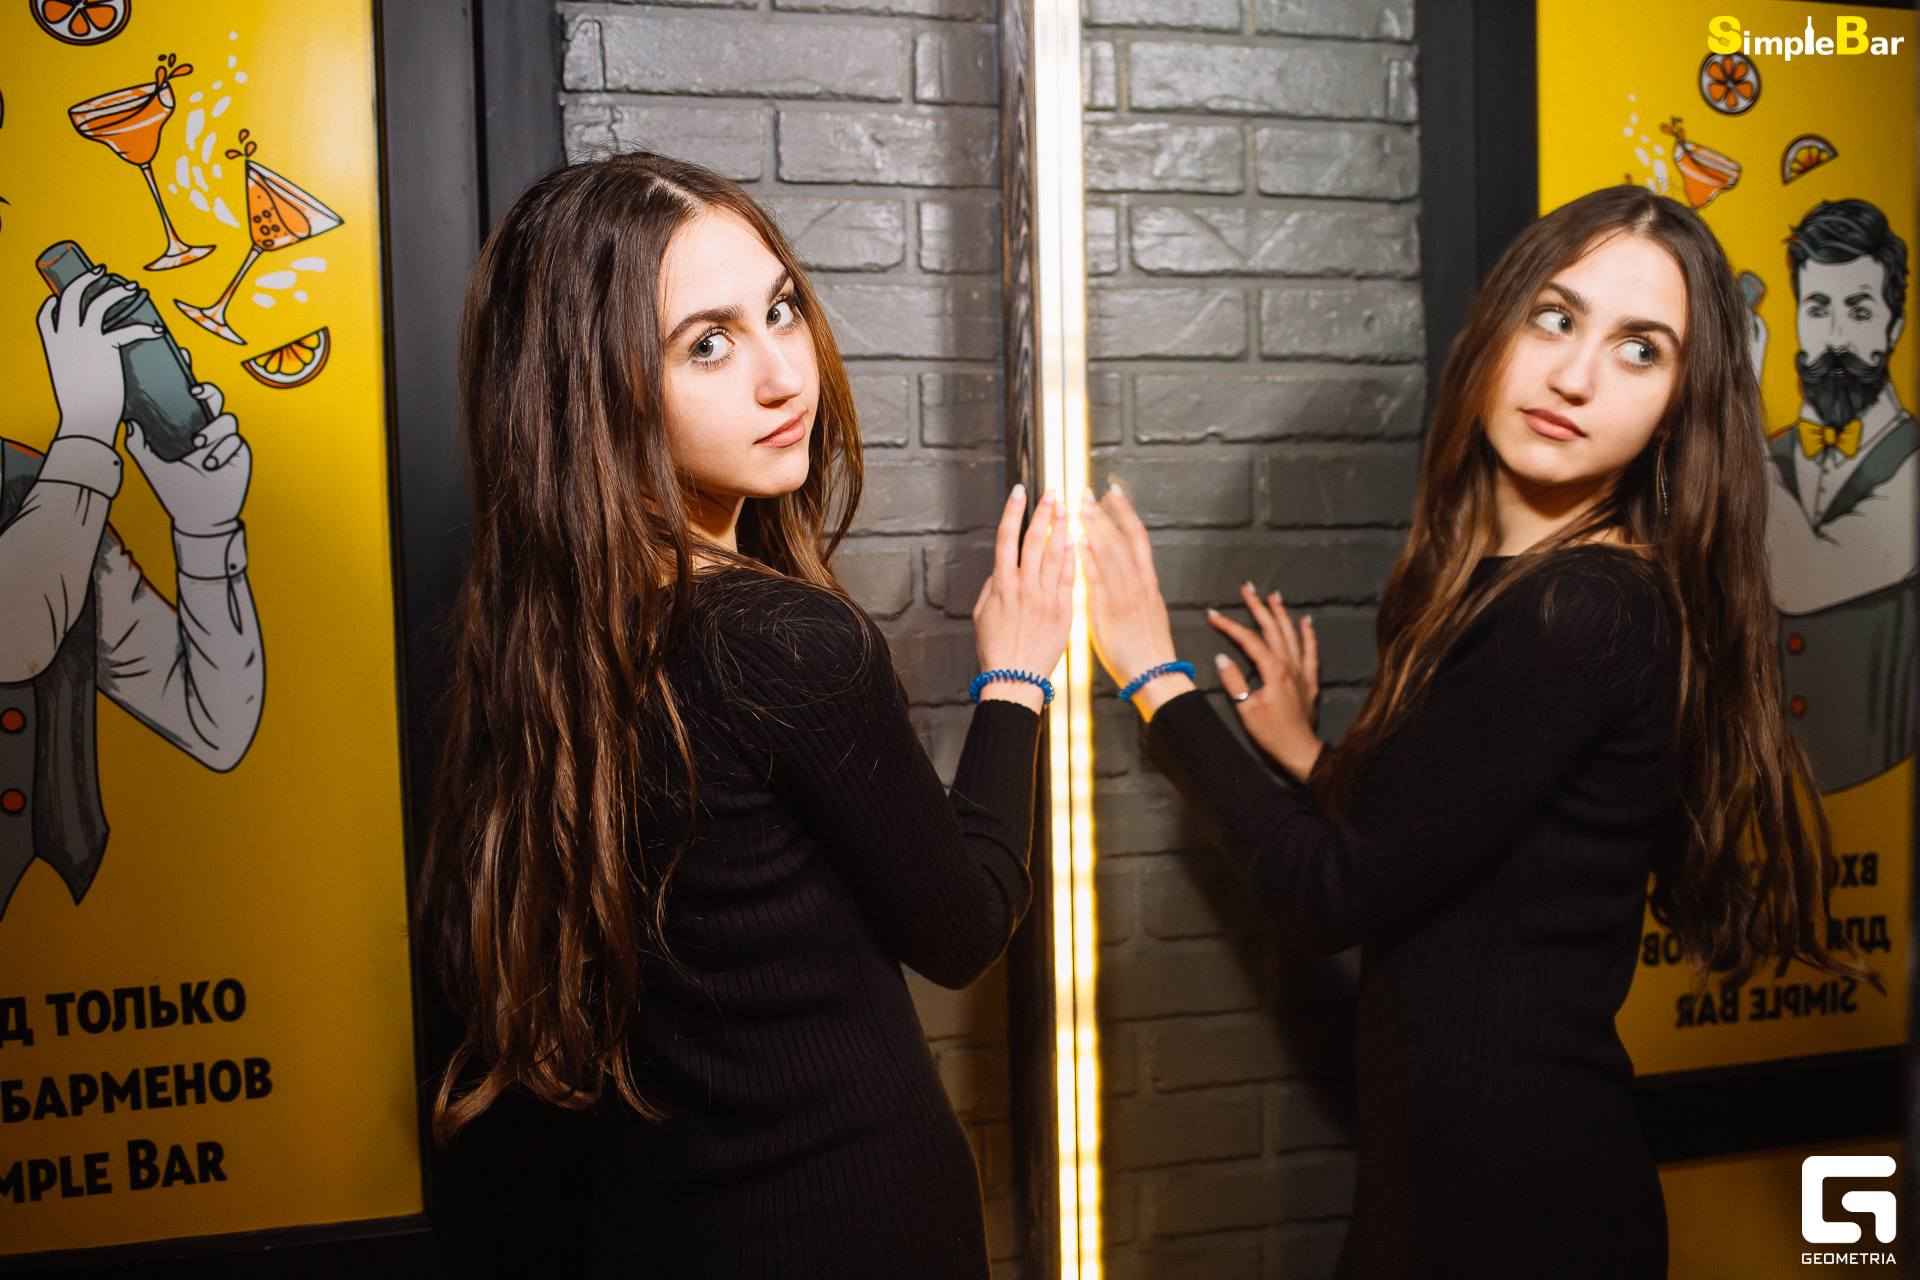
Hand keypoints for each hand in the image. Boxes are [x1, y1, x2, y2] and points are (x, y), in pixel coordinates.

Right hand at [36, 267, 161, 445]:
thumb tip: (96, 368)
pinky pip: (126, 329)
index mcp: (52, 345)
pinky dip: (144, 328)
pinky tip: (156, 330)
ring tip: (133, 287)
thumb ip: (79, 366)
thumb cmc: (82, 405)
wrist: (84, 419)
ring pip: (97, 303)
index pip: (44, 315)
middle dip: (86, 278)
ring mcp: (82, 339)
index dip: (51, 303)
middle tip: (103, 271)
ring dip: (116, 292)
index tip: (56, 295)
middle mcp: (64, 336)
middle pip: (71, 296)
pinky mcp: (103, 346)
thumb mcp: (72, 379)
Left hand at [127, 380, 251, 535]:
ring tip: (198, 445)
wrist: (198, 517)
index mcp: (185, 426)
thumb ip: (138, 441)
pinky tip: (210, 464)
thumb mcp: (149, 464)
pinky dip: (222, 451)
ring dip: (213, 428)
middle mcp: (206, 429)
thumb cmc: (174, 490)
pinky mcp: (239, 453)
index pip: (186, 395)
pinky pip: (236, 441)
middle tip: (195, 392)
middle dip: (207, 391)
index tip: (179, 355)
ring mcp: (224, 441)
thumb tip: (128, 419)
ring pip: (227, 418)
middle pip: (213, 398)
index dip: (185, 373)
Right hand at [973, 485, 1075, 711]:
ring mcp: (1046, 599)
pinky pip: (1069, 578)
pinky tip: (1077, 541)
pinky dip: (1073, 557)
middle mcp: (1025, 588)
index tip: (1020, 492)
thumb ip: (992, 587)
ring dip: (1061, 528)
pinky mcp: (1064, 611)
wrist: (1015, 679)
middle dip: (1044, 513)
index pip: (1007, 538)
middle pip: (1035, 541)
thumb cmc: (996, 650)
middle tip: (1053, 492)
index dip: (1013, 512)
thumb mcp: (981, 615)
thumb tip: (1002, 568)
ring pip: (1055, 555)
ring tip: (1067, 509)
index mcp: (1002, 586)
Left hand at [1079, 483, 1191, 718]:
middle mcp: (1139, 583)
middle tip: (1089, 491)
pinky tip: (1079, 541)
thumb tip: (1128, 578)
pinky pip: (1100, 579)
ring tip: (1081, 506)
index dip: (1124, 513)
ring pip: (1112, 554)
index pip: (1136, 538)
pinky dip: (1090, 558)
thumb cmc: (1148, 650)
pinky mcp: (1111, 611)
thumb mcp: (1148, 614)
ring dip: (1096, 528)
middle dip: (1105, 513)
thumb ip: (1136, 592)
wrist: (1156, 675)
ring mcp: (1126, 595)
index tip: (1113, 493)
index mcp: (1147, 582)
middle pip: (1123, 539)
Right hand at [1209, 584, 1322, 782]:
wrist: (1300, 751)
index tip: (1212, 615)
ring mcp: (1302, 672)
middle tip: (1247, 588)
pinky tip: (1306, 620)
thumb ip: (1234, 682)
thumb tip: (1221, 659)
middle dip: (1258, 607)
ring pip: (1291, 634)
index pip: (1248, 640)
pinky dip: (1308, 634)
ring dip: (1281, 613)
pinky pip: (1311, 651)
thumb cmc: (1272, 733)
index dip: (1229, 626)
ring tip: (1273, 595)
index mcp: (1273, 671)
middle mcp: (1289, 666)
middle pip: (1272, 629)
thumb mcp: (1246, 710)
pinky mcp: (1309, 680)